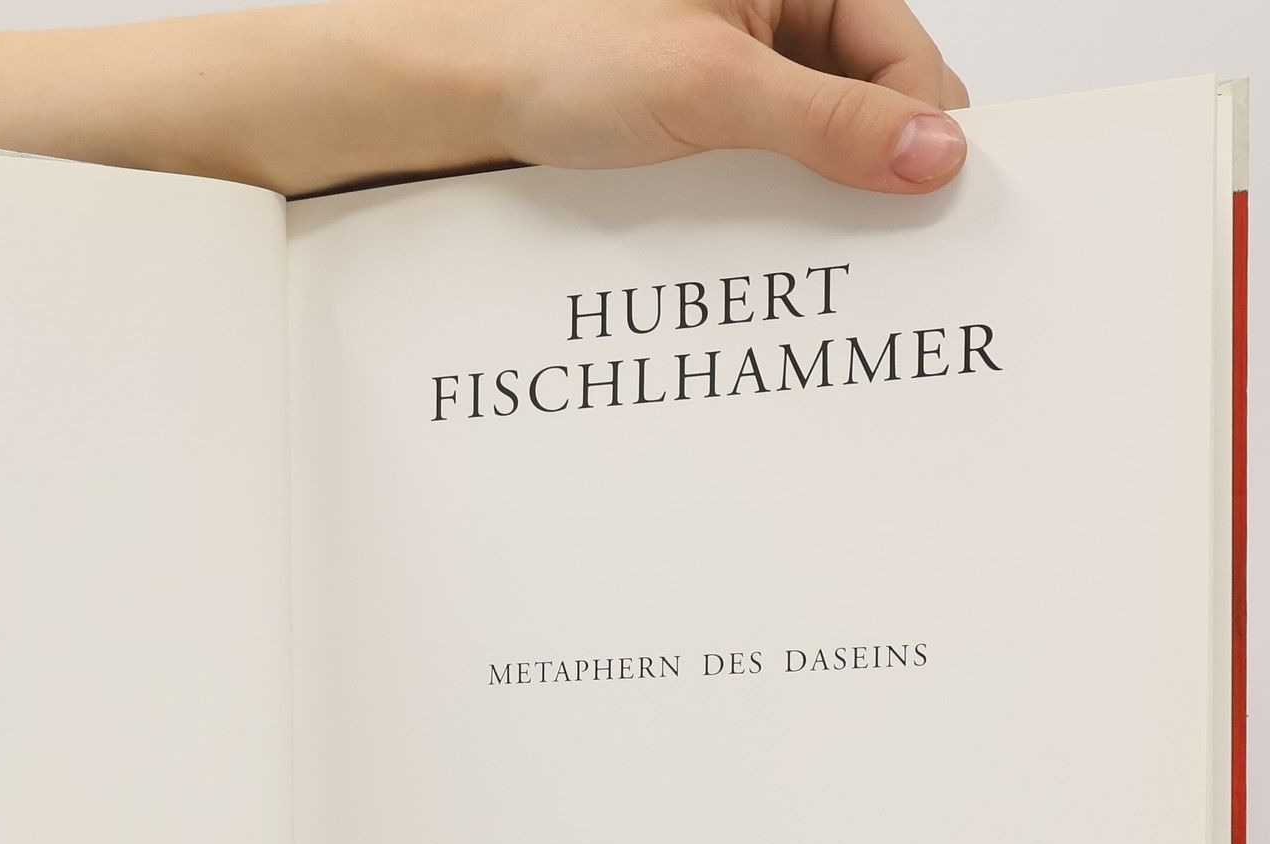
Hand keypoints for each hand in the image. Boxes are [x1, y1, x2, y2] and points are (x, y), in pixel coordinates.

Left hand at [367, 0, 969, 193]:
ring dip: (822, 199)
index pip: (903, 53)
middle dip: (877, 170)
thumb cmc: (559, 54)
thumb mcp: (712, 88)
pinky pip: (765, 164)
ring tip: (832, 263)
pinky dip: (772, 207)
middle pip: (869, 99)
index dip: (924, 129)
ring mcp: (740, 65)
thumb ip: (827, 123)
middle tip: (894, 253)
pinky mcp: (703, 116)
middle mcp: (777, 8)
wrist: (459, 97)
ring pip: (816, 140)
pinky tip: (773, 253)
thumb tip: (933, 153)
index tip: (940, 206)